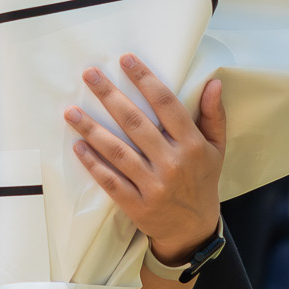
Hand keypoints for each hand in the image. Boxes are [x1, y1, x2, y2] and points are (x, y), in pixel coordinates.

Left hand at [67, 56, 225, 265]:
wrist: (194, 229)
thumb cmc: (202, 180)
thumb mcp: (217, 149)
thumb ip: (213, 115)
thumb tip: (213, 82)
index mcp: (192, 145)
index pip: (166, 105)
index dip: (145, 80)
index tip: (125, 60)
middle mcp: (172, 163)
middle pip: (135, 123)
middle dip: (110, 96)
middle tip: (89, 75)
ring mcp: (153, 186)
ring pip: (118, 151)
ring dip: (92, 130)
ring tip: (71, 111)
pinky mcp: (137, 205)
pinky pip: (111, 181)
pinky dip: (94, 164)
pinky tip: (78, 146)